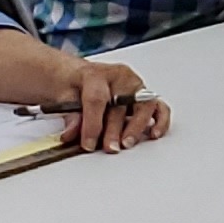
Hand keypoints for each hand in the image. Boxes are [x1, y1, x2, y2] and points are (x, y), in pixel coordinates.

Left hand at [54, 53, 168, 151]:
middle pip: (121, 103)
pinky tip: (154, 133)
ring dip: (136, 127)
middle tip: (109, 147)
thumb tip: (73, 133)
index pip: (97, 99)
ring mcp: (135, 86)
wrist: (79, 78)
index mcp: (95, 74)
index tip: (88, 144)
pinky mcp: (145, 97)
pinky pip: (160, 107)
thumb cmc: (74, 86)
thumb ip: (70, 116)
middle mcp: (119, 77)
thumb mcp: (63, 98)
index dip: (92, 124)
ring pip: (143, 105)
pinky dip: (160, 121)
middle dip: (114, 130)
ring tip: (127, 143)